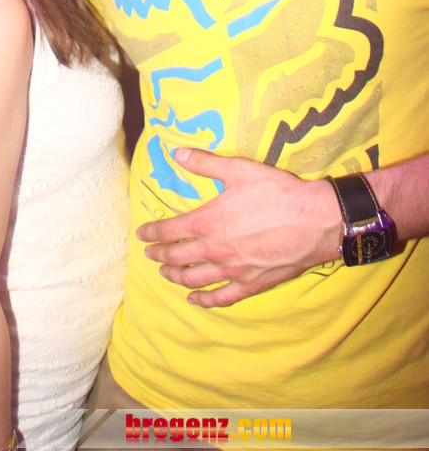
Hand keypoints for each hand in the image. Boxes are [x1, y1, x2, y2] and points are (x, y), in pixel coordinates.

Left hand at [136, 148, 340, 307]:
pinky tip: (195, 300)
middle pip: (177, 257)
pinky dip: (204, 301)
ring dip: (176, 277)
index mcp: (208, 221)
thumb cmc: (277, 193)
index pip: (170, 231)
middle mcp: (215, 250)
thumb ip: (205, 163)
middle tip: (149, 254)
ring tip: (166, 274)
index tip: (142, 235)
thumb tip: (178, 155)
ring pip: (194, 280)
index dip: (152, 233)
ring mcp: (232, 271)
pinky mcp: (251, 284)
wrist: (314, 221)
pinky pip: (221, 298)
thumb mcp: (239, 170)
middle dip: (159, 256)